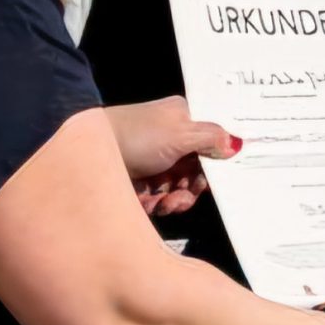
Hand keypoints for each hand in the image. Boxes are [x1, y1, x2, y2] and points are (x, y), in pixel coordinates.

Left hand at [104, 97, 238, 218]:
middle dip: (191, 189)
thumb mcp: (179, 133)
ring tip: (164, 204)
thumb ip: (211, 138)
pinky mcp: (139, 183)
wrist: (86, 153)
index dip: (215, 163)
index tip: (215, 179)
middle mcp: (170, 140)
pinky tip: (149, 204)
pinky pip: (159, 199)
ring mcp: (154, 162)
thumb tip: (238, 143)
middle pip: (196, 172)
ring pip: (178, 189)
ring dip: (175, 201)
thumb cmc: (136, 135)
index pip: (210, 143)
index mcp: (182, 119)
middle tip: (183, 195)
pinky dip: (157, 205)